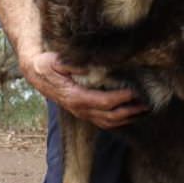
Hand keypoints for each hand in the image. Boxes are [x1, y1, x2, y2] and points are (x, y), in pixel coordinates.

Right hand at [21, 51, 147, 128]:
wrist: (36, 72)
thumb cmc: (48, 64)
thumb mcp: (57, 60)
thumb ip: (74, 64)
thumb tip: (92, 67)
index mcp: (75, 96)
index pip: (104, 102)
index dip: (121, 98)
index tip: (136, 92)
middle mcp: (79, 109)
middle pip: (110, 116)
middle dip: (130, 111)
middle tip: (148, 103)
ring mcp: (81, 113)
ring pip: (108, 122)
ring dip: (128, 118)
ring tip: (145, 110)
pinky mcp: (83, 112)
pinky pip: (104, 121)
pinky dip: (119, 120)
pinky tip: (131, 114)